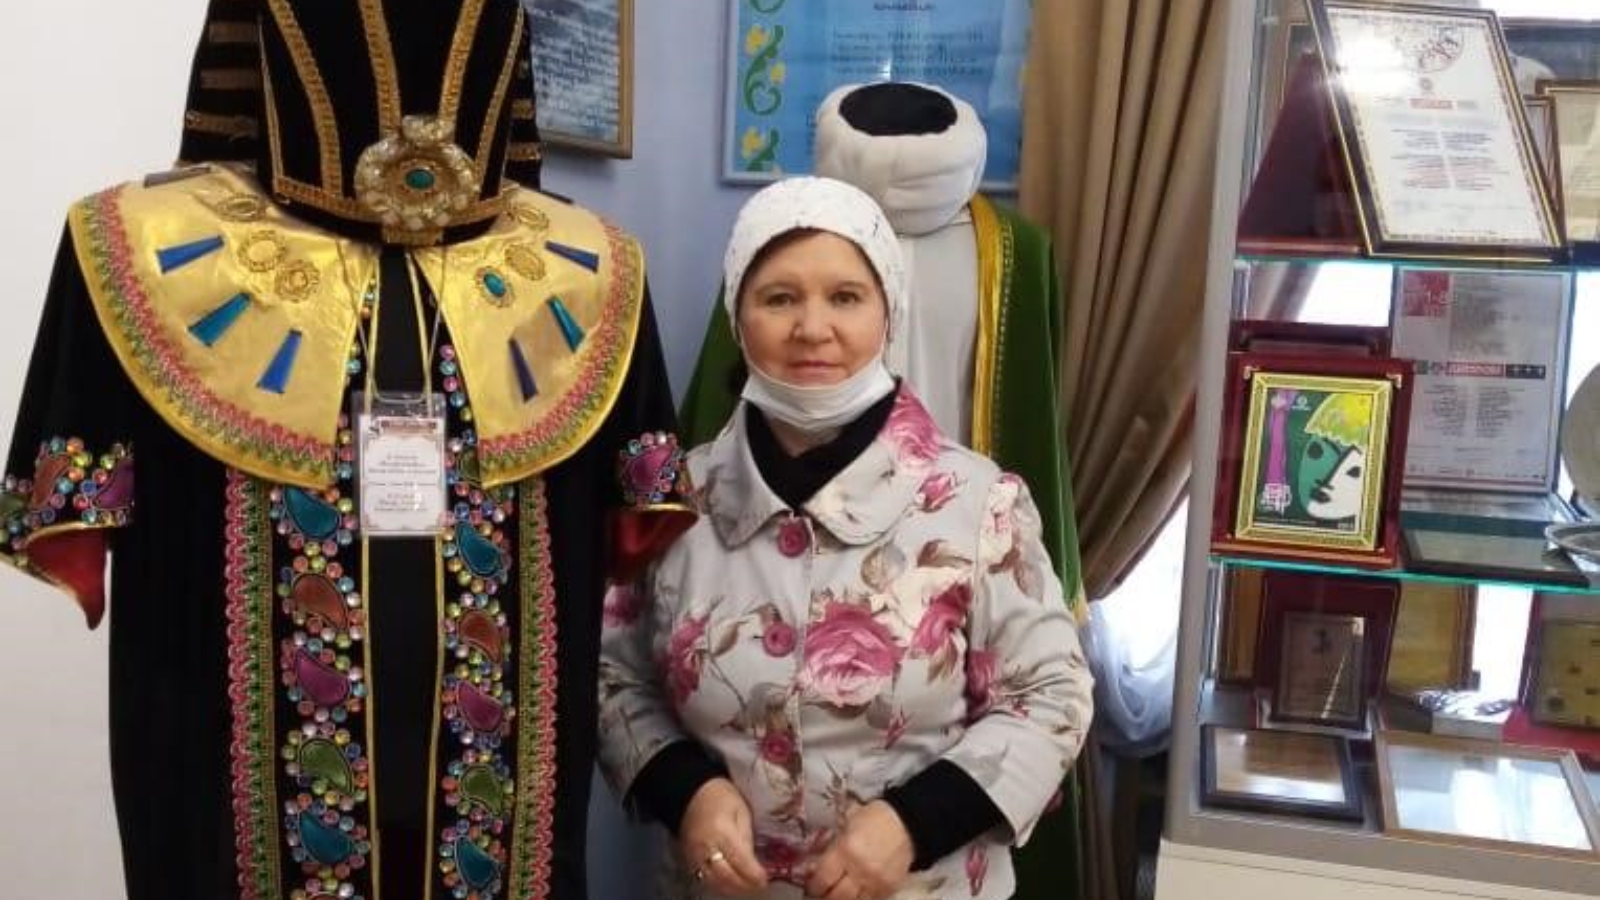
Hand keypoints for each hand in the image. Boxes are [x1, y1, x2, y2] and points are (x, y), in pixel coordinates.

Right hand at [679, 777, 768, 895]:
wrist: (690, 792)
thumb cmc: (721, 797)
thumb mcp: (741, 811)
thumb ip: (747, 837)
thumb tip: (753, 861)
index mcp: (722, 832)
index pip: (740, 861)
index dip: (754, 875)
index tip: (765, 880)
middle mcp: (706, 848)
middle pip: (726, 877)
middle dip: (744, 885)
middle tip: (758, 885)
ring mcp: (694, 856)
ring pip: (714, 883)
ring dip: (732, 888)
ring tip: (746, 886)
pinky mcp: (688, 860)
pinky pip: (703, 879)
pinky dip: (718, 885)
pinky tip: (730, 883)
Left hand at [804, 801, 913, 899]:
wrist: (908, 823)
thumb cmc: (874, 818)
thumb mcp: (848, 825)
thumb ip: (833, 846)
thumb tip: (816, 864)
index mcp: (845, 850)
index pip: (822, 879)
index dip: (813, 886)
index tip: (811, 887)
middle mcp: (858, 870)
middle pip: (835, 896)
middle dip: (825, 897)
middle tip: (822, 894)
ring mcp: (874, 882)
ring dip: (842, 899)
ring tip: (838, 894)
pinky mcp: (888, 888)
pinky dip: (860, 898)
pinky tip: (856, 893)